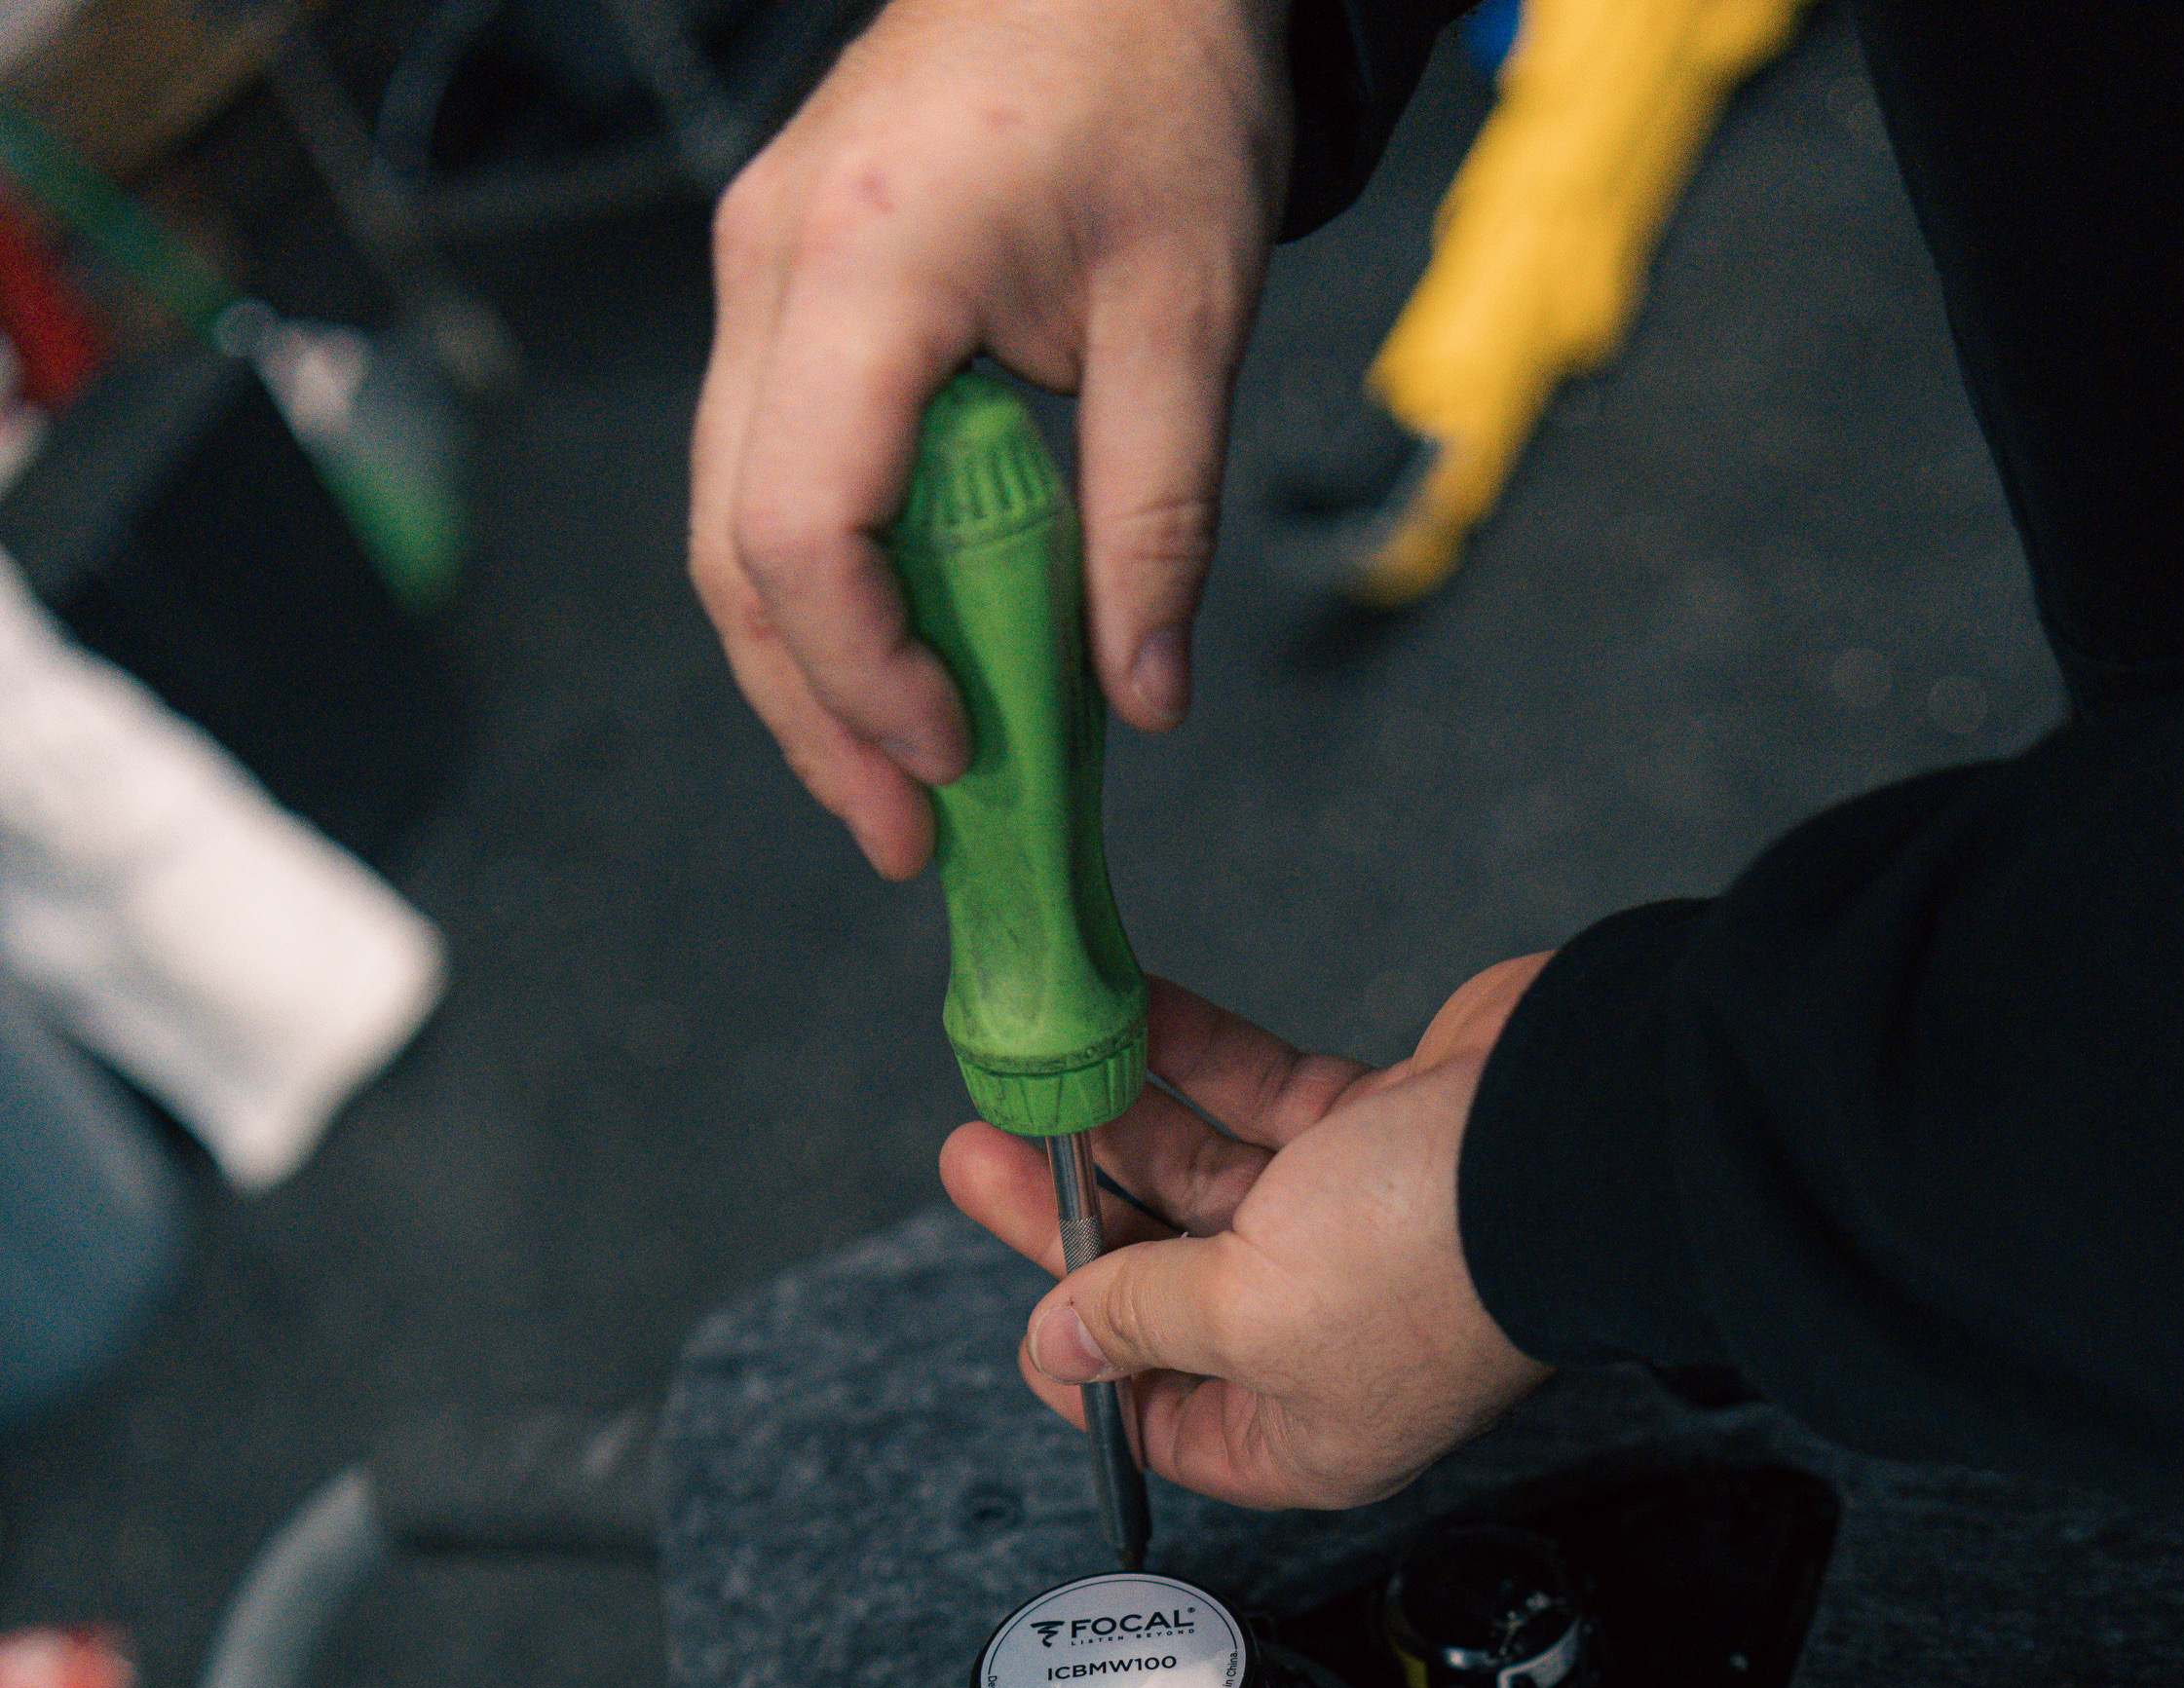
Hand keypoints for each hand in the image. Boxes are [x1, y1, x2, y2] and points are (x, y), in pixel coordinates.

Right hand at [689, 0, 1286, 878]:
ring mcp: (756, 274)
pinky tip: (897, 665)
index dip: (865, 672)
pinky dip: (822, 588)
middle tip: (912, 841)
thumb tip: (1142, 704)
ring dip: (808, 672)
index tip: (958, 755)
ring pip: (729, 525)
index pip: (799, 525)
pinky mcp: (779, 289)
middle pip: (735, 552)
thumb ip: (1159, 518)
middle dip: (818, 717)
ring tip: (901, 787)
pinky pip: (766, 471)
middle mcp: (772, 268)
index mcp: (872, 265)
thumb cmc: (1159, 89)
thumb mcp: (1193, 309)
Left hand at [939, 961, 1557, 1510]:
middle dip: (1074, 1220)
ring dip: (1121, 1125)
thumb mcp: (1245, 1309)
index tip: (1024, 1311)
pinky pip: (1262, 1100)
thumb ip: (1139, 1316)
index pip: (1166, 1424)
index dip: (1087, 1373)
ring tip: (1036, 1071)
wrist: (1576, 1134)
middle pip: (1167, 1287)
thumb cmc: (1431, 1255)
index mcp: (1306, 1429)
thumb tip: (1058, 1342)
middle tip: (984, 1156)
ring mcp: (1354, 1234)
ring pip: (1206, 1180)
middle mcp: (1327, 1341)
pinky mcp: (1376, 1136)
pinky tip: (1126, 1015)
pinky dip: (1196, 1058)